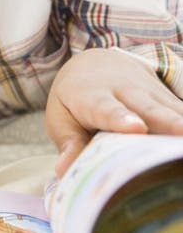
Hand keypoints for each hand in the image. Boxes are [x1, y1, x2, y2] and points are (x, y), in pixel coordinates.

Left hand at [45, 48, 182, 176]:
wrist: (95, 62)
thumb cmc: (74, 98)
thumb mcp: (61, 117)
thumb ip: (68, 142)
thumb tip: (65, 169)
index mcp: (93, 97)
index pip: (107, 109)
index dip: (121, 118)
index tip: (136, 127)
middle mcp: (125, 90)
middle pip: (149, 108)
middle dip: (168, 122)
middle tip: (182, 132)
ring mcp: (149, 91)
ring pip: (171, 109)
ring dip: (182, 124)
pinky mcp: (166, 96)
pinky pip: (180, 111)